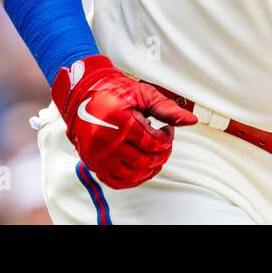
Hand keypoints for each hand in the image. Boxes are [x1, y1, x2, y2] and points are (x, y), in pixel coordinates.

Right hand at [51, 55, 196, 188]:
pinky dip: (134, 179)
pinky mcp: (92, 163)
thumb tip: (190, 121)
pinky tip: (141, 168)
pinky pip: (117, 182)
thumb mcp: (142, 93)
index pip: (153, 143)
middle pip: (145, 161)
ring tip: (154, 154)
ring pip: (133, 174)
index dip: (167, 138)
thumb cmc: (113, 91)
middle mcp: (105, 141)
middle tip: (163, 143)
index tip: (167, 130)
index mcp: (119, 121)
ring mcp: (97, 155)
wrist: (81, 94)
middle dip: (162, 154)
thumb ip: (166, 108)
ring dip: (150, 168)